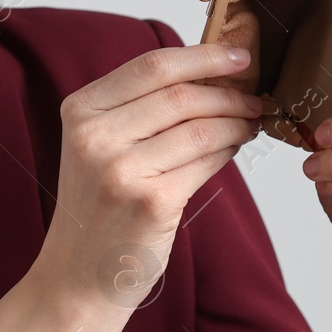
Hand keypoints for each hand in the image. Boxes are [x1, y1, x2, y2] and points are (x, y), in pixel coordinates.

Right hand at [34, 44, 263, 310]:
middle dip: (228, 93)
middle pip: (180, 95)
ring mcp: (121, 170)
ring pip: (200, 127)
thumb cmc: (97, 208)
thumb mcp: (97, 146)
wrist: (78, 275)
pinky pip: (207, 162)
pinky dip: (229, 151)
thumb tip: (209, 72)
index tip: (239, 56)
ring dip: (236, 122)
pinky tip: (234, 149)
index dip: (203, 56)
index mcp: (79, 111)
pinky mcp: (152, 202)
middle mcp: (95, 136)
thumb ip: (136, 108)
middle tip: (253, 99)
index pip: (151, 66)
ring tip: (250, 124)